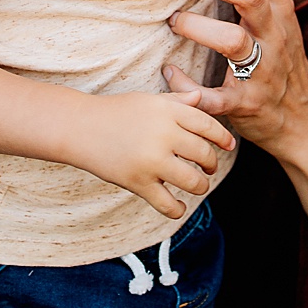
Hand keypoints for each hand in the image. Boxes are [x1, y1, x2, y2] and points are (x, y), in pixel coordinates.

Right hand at [73, 89, 235, 220]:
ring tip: (197, 184)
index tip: (228, 145)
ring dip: (200, 186)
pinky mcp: (138, 182)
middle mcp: (164, 134)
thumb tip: (201, 98)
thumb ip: (177, 101)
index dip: (223, 137)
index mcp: (169, 111)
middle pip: (205, 154)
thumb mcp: (149, 100)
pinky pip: (167, 204)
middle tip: (209, 167)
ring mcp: (152, 160)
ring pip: (193, 181)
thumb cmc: (115, 111)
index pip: (208, 125)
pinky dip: (177, 209)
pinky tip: (178, 206)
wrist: (79, 127)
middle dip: (211, 163)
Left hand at [164, 0, 307, 163]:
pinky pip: (215, 96)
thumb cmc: (276, 58)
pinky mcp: (248, 104)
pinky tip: (170, 73)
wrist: (304, 122)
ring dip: (194, 27)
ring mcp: (263, 70)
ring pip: (232, 40)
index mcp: (278, 5)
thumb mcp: (275, 15)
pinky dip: (187, 85)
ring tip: (172, 23)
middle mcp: (274, 32)